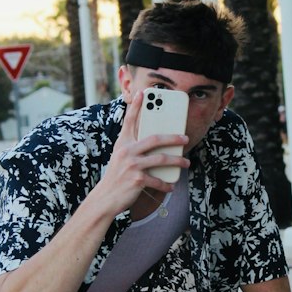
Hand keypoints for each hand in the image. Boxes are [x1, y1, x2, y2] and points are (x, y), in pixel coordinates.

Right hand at [97, 91, 187, 213]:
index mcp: (122, 143)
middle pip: (155, 139)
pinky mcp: (137, 179)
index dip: (136, 106)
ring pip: (161, 159)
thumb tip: (156, 143)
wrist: (105, 198)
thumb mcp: (121, 158)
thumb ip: (133, 148)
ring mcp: (132, 165)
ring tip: (186, 163)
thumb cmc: (116, 177)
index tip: (143, 93)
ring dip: (177, 161)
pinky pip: (157, 180)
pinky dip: (166, 184)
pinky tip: (172, 185)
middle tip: (185, 138)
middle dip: (173, 138)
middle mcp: (126, 151)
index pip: (129, 121)